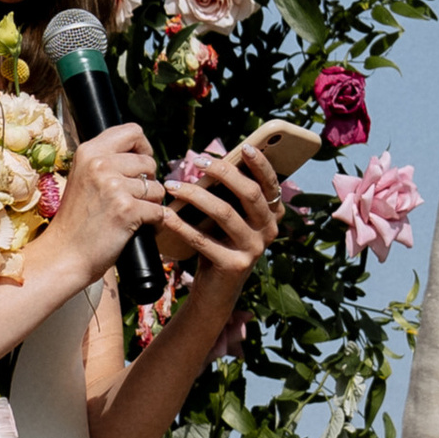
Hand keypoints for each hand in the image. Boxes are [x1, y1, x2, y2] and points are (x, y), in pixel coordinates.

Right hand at [47, 126, 162, 285]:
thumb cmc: (77, 220)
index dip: (143, 148)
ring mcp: (113, 186)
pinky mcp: (126, 210)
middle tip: (131, 200)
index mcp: (89, 152)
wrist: (64, 254)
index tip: (139, 166)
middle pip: (149, 162)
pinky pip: (158, 211)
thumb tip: (143, 153)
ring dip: (150, 204)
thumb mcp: (84, 178)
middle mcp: (100, 164)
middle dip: (148, 183)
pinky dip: (153, 223)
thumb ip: (107, 161)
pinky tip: (136, 228)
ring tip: (129, 215)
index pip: (133, 131)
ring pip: (156, 188)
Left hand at [159, 142, 283, 301]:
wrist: (216, 290)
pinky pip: (204, 239)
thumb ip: (230, 194)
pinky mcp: (234, 266)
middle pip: (249, 193)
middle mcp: (269, 231)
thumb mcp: (230, 216)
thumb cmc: (220, 243)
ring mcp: (254, 249)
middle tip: (196, 160)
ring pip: (225, 213)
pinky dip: (182, 225)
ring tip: (173, 186)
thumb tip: (211, 162)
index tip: (243, 147)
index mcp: (272, 214)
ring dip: (195, 195)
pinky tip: (166, 215)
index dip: (260, 163)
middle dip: (222, 172)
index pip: (271, 183)